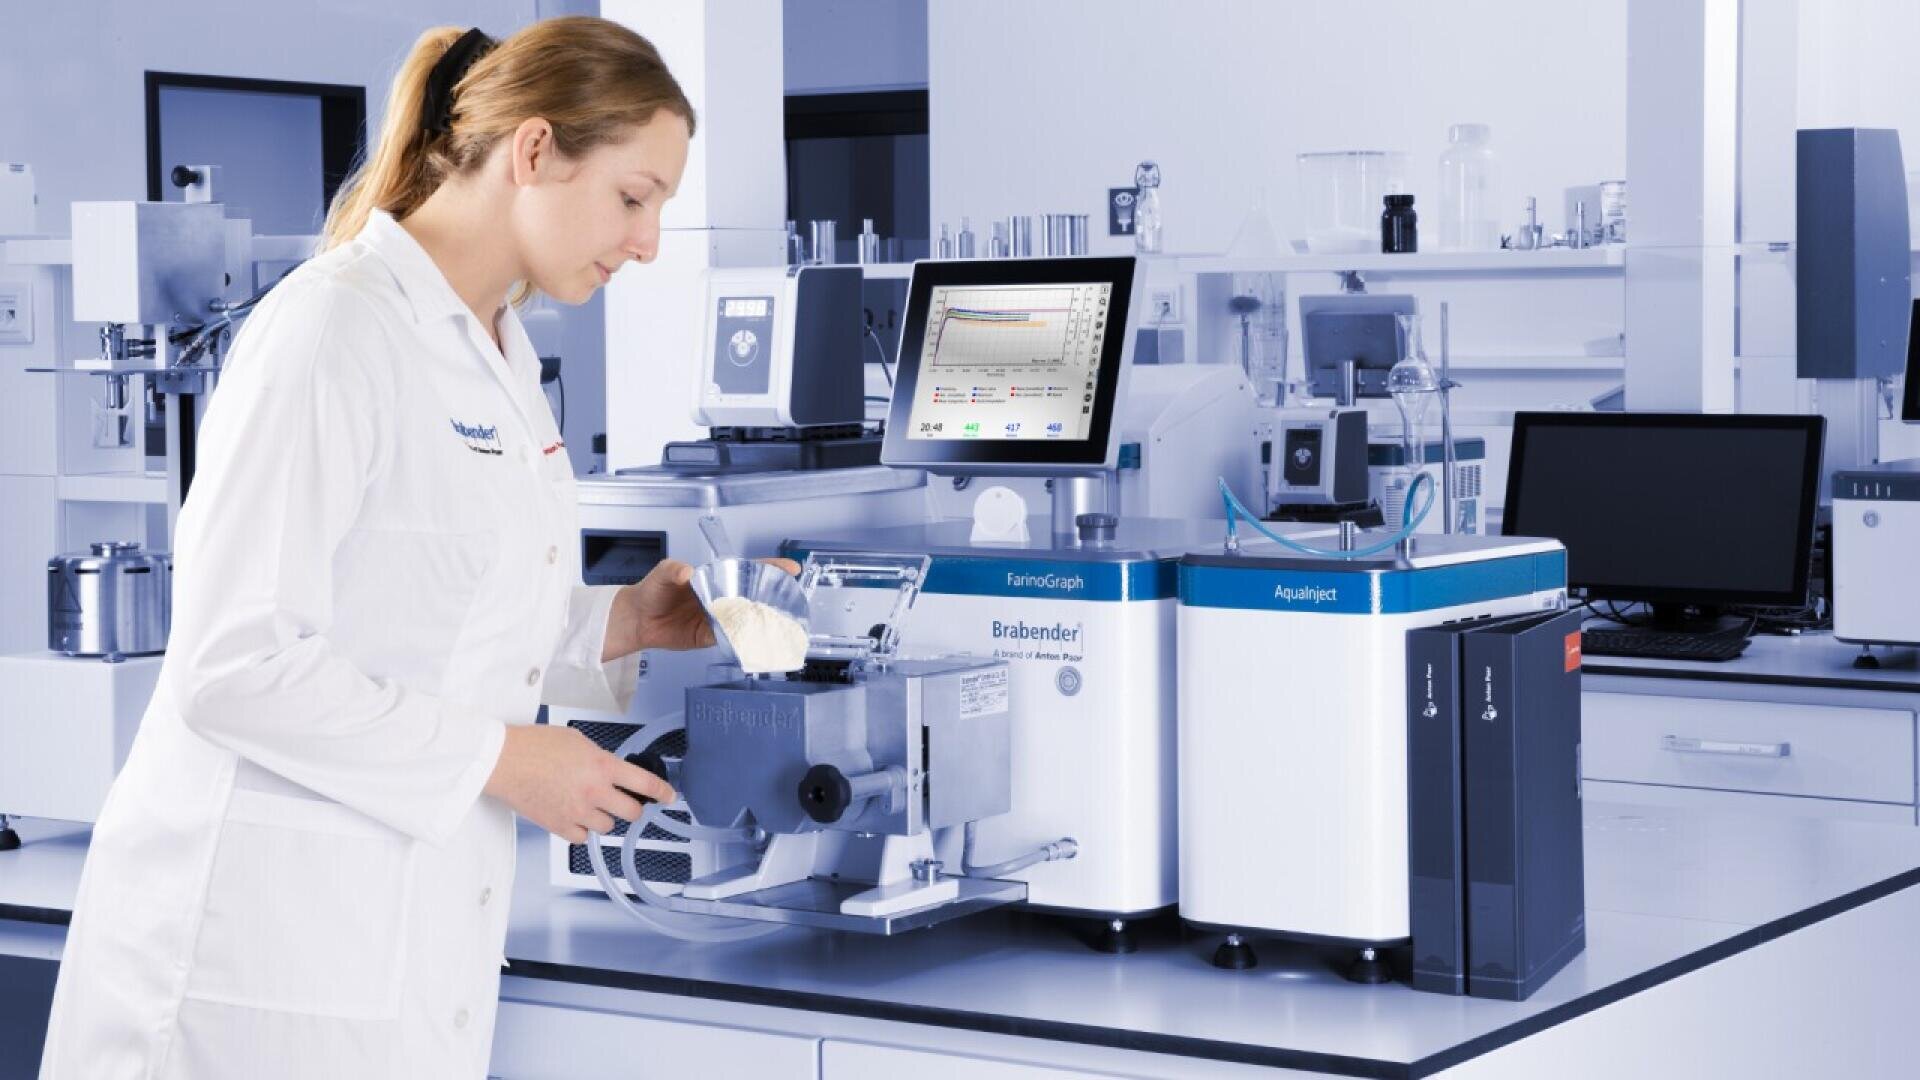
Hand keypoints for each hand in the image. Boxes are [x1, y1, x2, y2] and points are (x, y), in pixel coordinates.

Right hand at [483, 725, 674, 843]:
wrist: (504, 761)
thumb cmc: (535, 745)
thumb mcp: (578, 741)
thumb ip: (599, 759)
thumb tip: (611, 771)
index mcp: (602, 766)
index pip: (645, 783)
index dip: (663, 792)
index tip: (669, 797)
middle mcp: (594, 791)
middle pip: (632, 813)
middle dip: (632, 808)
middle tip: (624, 802)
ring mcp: (578, 812)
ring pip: (608, 827)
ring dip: (604, 818)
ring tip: (589, 804)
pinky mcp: (560, 826)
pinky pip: (583, 838)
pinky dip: (582, 830)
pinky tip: (574, 816)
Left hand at [601, 557, 800, 660]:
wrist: (639, 619)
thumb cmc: (652, 591)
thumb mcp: (662, 573)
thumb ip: (673, 570)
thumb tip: (686, 571)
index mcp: (716, 578)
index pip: (747, 570)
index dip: (769, 568)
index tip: (789, 568)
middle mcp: (721, 597)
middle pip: (753, 595)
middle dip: (773, 596)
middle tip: (791, 599)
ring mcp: (718, 617)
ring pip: (745, 618)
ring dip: (761, 620)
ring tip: (780, 621)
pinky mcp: (711, 635)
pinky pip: (730, 637)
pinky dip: (741, 639)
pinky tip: (753, 640)